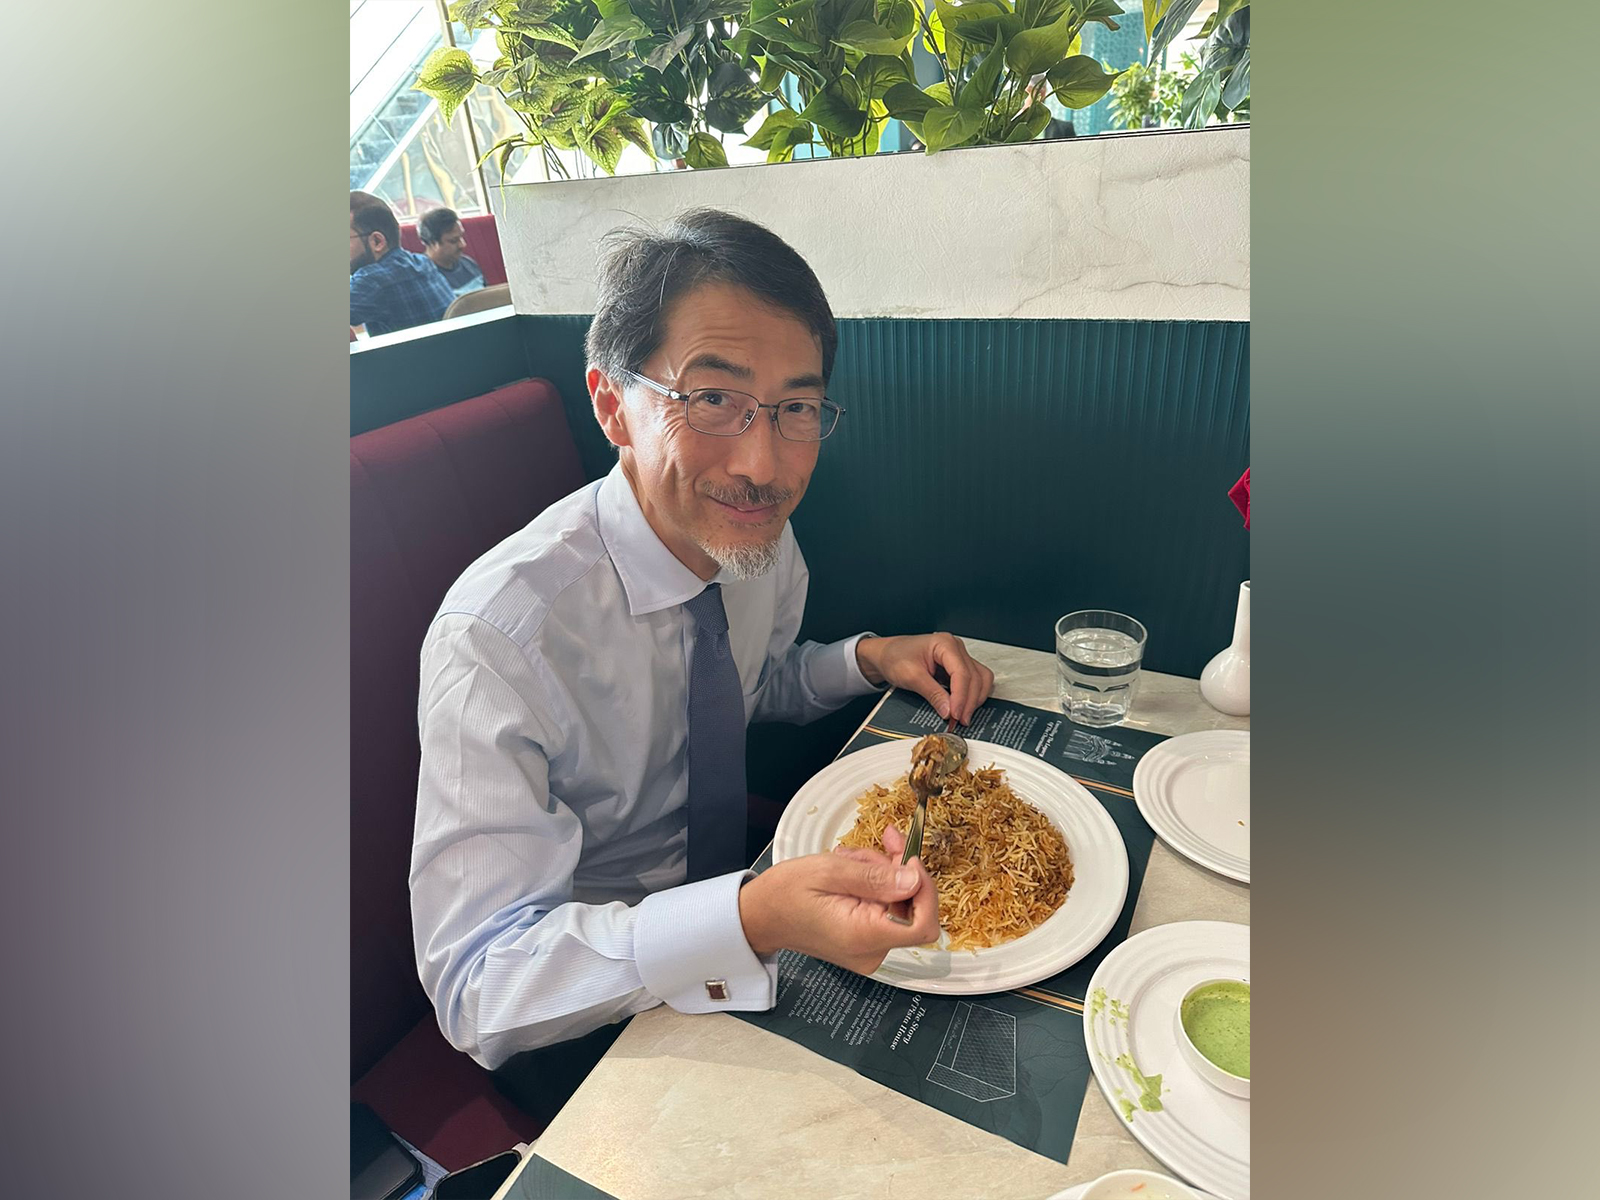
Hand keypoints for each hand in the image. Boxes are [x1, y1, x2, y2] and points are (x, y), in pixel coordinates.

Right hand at [738, 825, 939, 974]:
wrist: (760, 916)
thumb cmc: (785, 893)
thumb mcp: (829, 871)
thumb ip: (875, 877)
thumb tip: (914, 879)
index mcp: (863, 936)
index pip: (923, 925)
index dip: (926, 890)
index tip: (910, 860)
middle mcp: (871, 951)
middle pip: (912, 908)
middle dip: (899, 870)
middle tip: (882, 840)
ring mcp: (869, 950)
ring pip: (899, 904)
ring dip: (882, 873)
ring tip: (850, 859)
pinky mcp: (865, 942)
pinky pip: (885, 909)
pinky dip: (875, 885)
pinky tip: (852, 871)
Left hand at [855, 633, 994, 723]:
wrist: (886, 655)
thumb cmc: (894, 657)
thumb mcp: (910, 676)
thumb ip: (932, 693)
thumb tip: (949, 710)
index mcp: (945, 644)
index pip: (962, 673)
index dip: (961, 697)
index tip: (956, 714)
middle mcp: (956, 648)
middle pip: (975, 677)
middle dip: (969, 702)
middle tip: (960, 721)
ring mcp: (959, 657)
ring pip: (980, 679)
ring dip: (975, 699)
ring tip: (962, 716)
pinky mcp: (957, 667)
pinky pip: (974, 681)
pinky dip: (972, 696)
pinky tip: (963, 707)